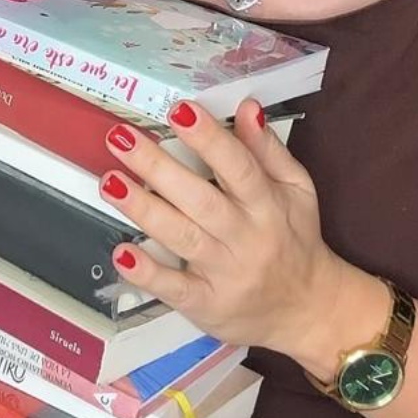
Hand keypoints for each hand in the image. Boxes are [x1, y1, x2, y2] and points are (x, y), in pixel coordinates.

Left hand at [102, 99, 371, 367]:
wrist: (307, 309)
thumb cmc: (295, 239)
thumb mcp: (296, 190)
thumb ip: (267, 150)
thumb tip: (247, 108)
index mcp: (267, 204)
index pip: (237, 166)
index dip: (208, 138)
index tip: (179, 111)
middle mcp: (245, 237)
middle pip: (200, 199)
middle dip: (158, 167)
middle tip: (122, 138)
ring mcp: (224, 273)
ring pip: (181, 238)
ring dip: (143, 210)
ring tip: (111, 181)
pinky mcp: (206, 304)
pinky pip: (174, 289)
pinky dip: (147, 273)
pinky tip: (122, 253)